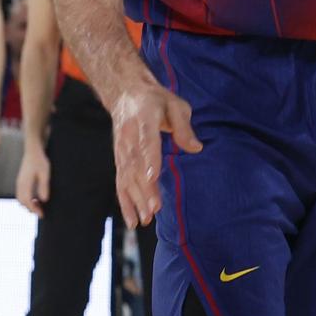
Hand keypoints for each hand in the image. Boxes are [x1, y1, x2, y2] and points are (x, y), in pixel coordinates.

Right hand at [15, 138, 51, 214]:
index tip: (41, 214)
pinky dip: (26, 200)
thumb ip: (44, 186)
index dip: (34, 210)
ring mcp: (19, 182)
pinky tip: (34, 199)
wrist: (32, 150)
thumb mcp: (45, 173)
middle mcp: (19, 184)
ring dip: (28, 205)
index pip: (27, 201)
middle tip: (41, 213)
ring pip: (20, 199)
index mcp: (25, 183)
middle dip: (30, 209)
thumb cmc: (40, 160)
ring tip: (38, 207)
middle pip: (22, 202)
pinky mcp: (20, 181)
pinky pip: (21, 194)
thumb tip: (44, 200)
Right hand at [110, 77, 202, 229]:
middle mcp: (129, 136)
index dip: (149, 159)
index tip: (152, 177)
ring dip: (136, 199)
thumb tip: (196, 148)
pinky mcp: (119, 160)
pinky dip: (126, 203)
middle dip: (144, 188)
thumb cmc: (157, 100)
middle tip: (155, 208)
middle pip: (136, 165)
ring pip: (127, 177)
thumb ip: (184, 126)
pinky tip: (133, 220)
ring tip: (147, 219)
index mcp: (144, 118)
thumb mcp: (175, 105)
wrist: (126, 94)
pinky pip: (121, 183)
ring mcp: (122, 150)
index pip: (146, 141)